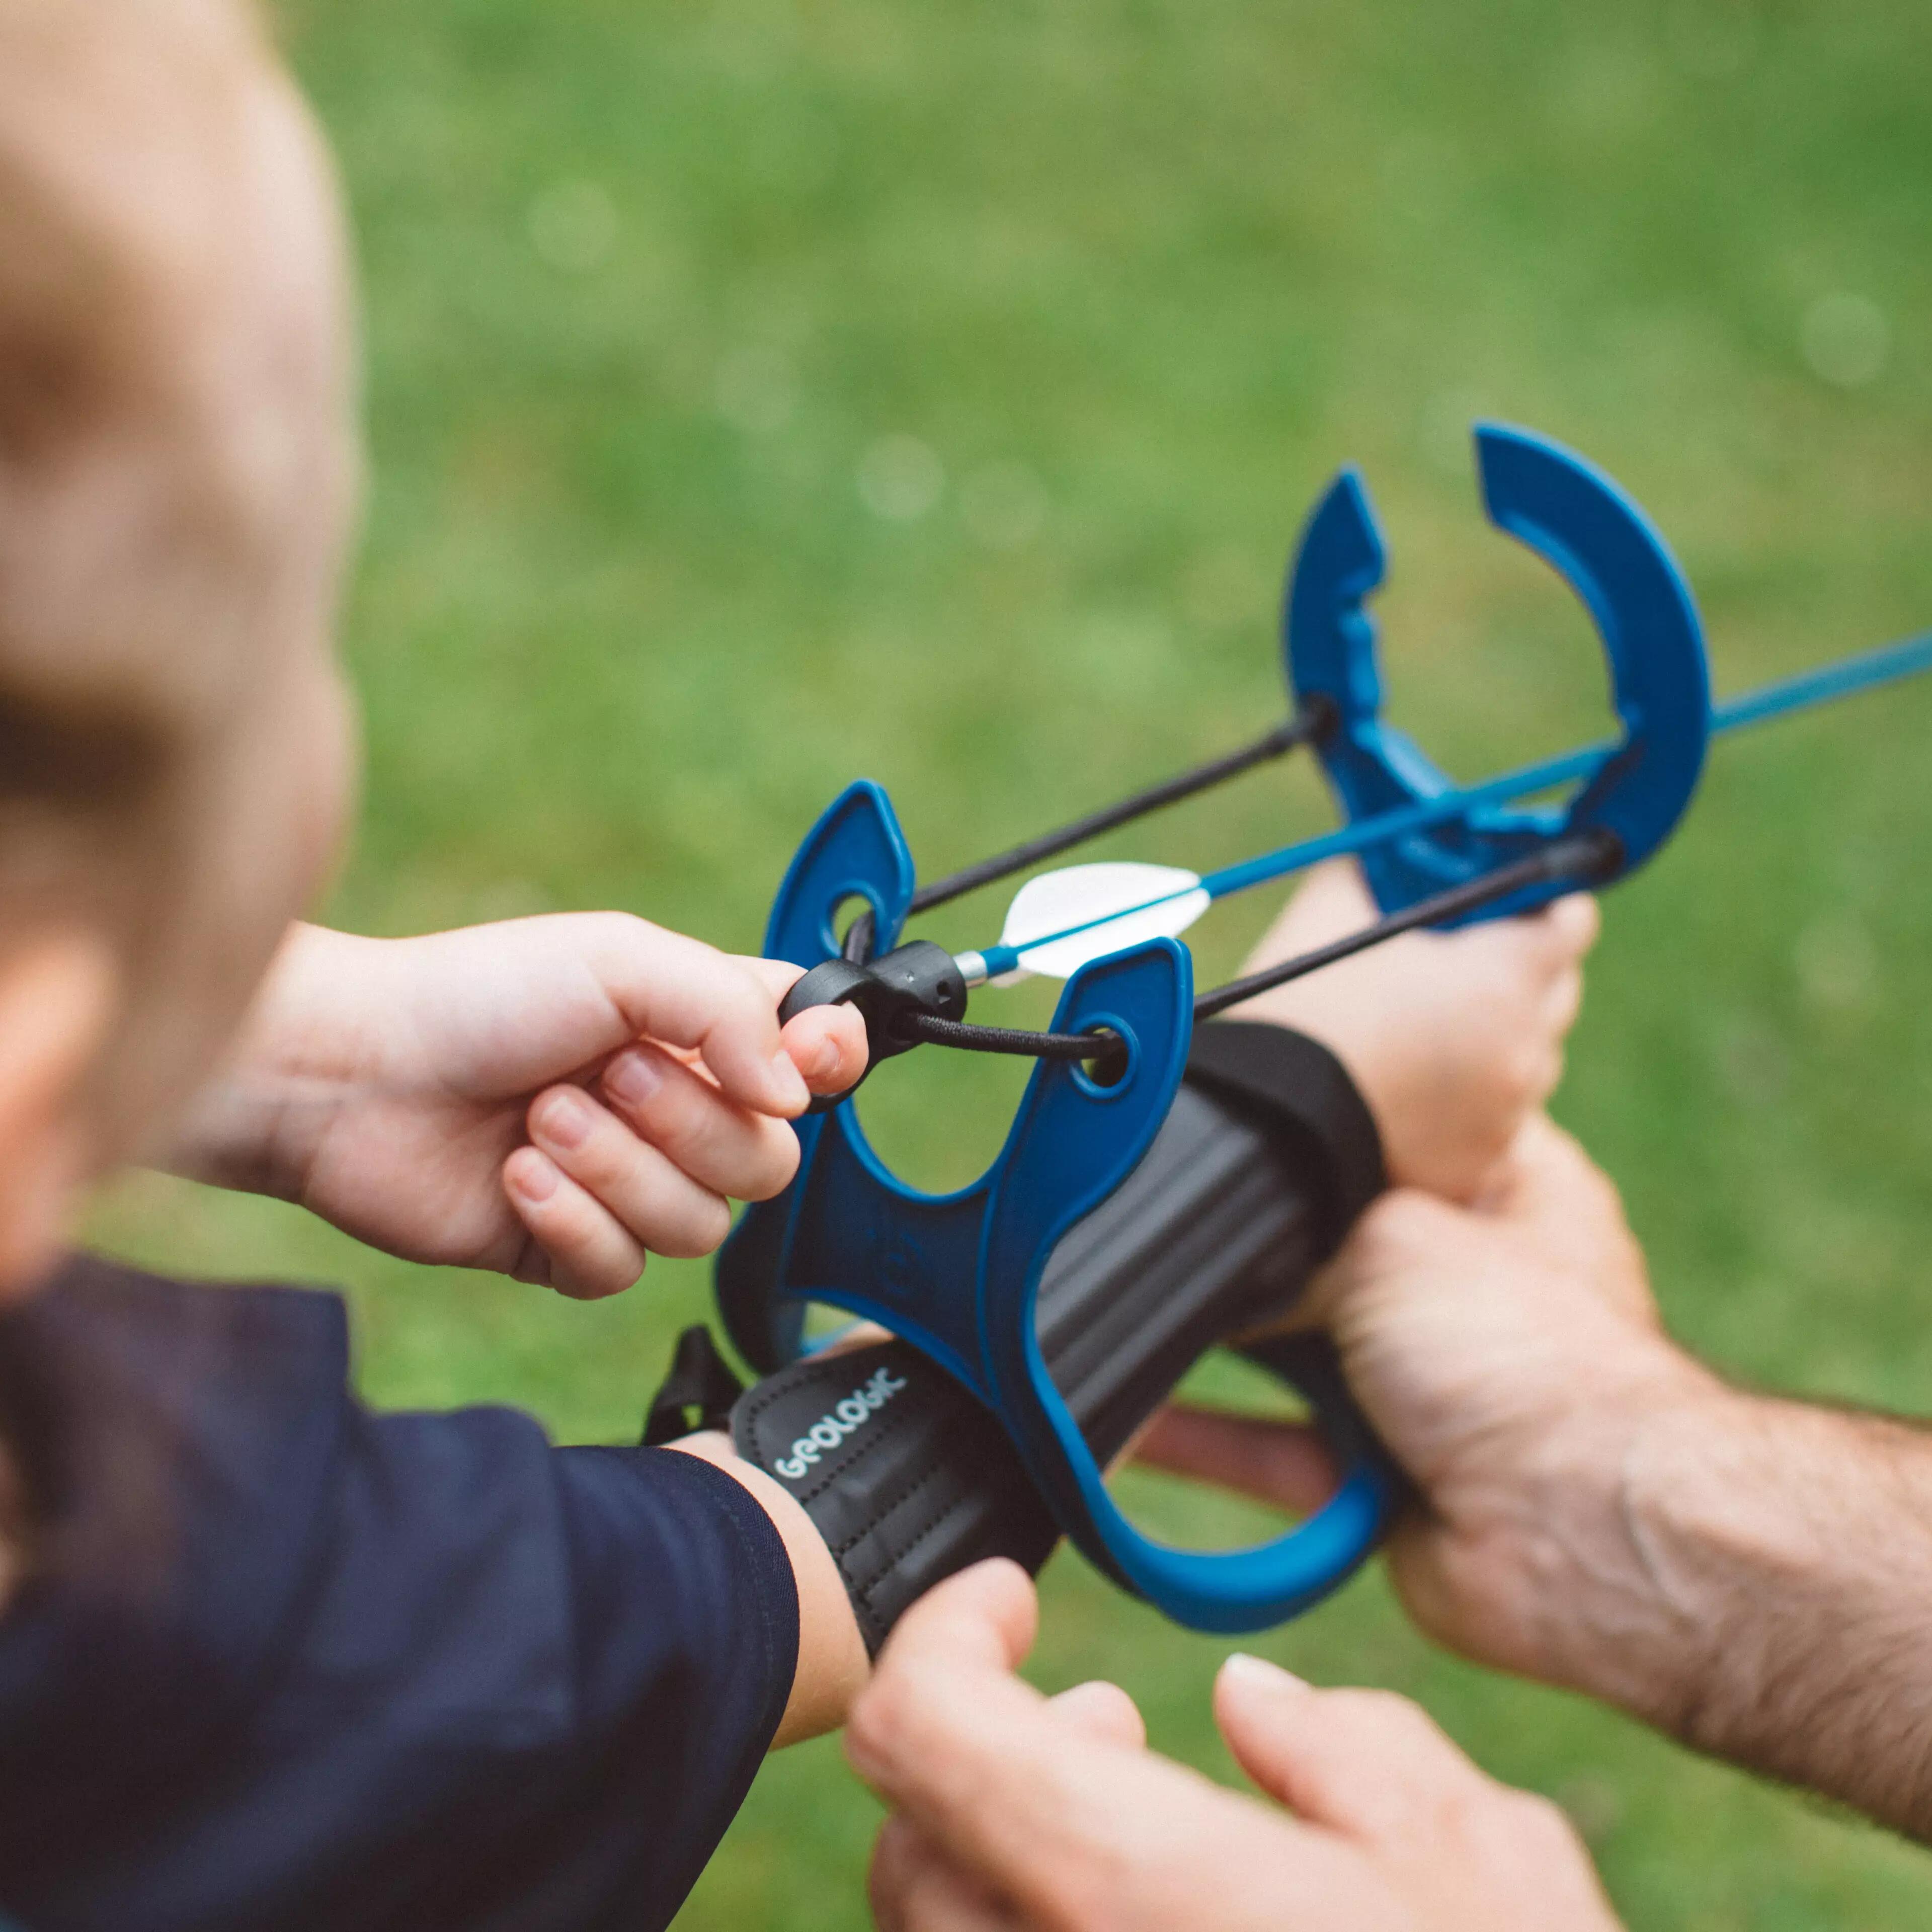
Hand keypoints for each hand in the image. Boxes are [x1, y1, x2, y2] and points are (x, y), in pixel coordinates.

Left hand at [169, 916, 867, 1296]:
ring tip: (538, 1119)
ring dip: (617, 1170)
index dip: (826, 1066)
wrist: (350, 1074)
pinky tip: (514, 1175)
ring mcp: (626, 1184)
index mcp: (704, 1028)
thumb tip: (800, 1093)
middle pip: (769, 1162)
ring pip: (700, 1227)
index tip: (801, 1060)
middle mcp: (678, 1109)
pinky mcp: (567, 1248)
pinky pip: (624, 1270)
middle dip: (685, 1122)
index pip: (817, 1060)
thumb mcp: (621, 958)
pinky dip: (571, 1220)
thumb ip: (733, 1011)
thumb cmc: (477, 994)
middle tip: (602, 1074)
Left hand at [849, 1561, 1621, 1931]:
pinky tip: (1162, 1924)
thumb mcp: (1484, 1869)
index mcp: (1130, 1895)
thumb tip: (1250, 1700)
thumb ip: (1352, 1753)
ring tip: (1147, 1841)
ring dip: (1009, 1858)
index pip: (919, 1729)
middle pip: (909, 1845)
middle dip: (986, 1749)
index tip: (1006, 1600)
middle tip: (1111, 1726)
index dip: (942, 1631)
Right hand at [1139, 1117, 1718, 1694]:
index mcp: (1499, 1187)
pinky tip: (1129, 1421)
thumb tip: (1205, 1255)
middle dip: (1242, 1251)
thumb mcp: (1385, 1238)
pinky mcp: (1376, 1469)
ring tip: (1114, 1319)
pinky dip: (1204, 1440)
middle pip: (1320, 1248)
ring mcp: (1417, 1378)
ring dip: (1207, 1351)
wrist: (1583, 1530)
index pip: (1393, 1127)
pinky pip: (1269, 1447)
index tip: (1228, 1113)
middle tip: (1146, 1223)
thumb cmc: (1530, 1356)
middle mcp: (1459, 1279)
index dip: (1316, 1121)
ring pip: (1285, 1354)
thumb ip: (1283, 1237)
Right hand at [1229, 862, 1598, 1201]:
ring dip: (1493, 1040)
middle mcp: (1523, 1050)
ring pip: (1527, 1059)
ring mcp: (1505, 1116)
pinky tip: (1411, 1090)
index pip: (1571, 921)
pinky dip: (1465, 1102)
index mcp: (1504, 978)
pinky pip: (1493, 1120)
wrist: (1259, 1123)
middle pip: (1556, 991)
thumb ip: (1379, 870)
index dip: (1539, 906)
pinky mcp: (1475, 1163)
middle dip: (1518, 973)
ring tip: (1423, 1036)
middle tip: (1455, 968)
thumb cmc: (1298, 1009)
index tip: (1506, 907)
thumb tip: (1392, 853)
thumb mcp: (1333, 912)